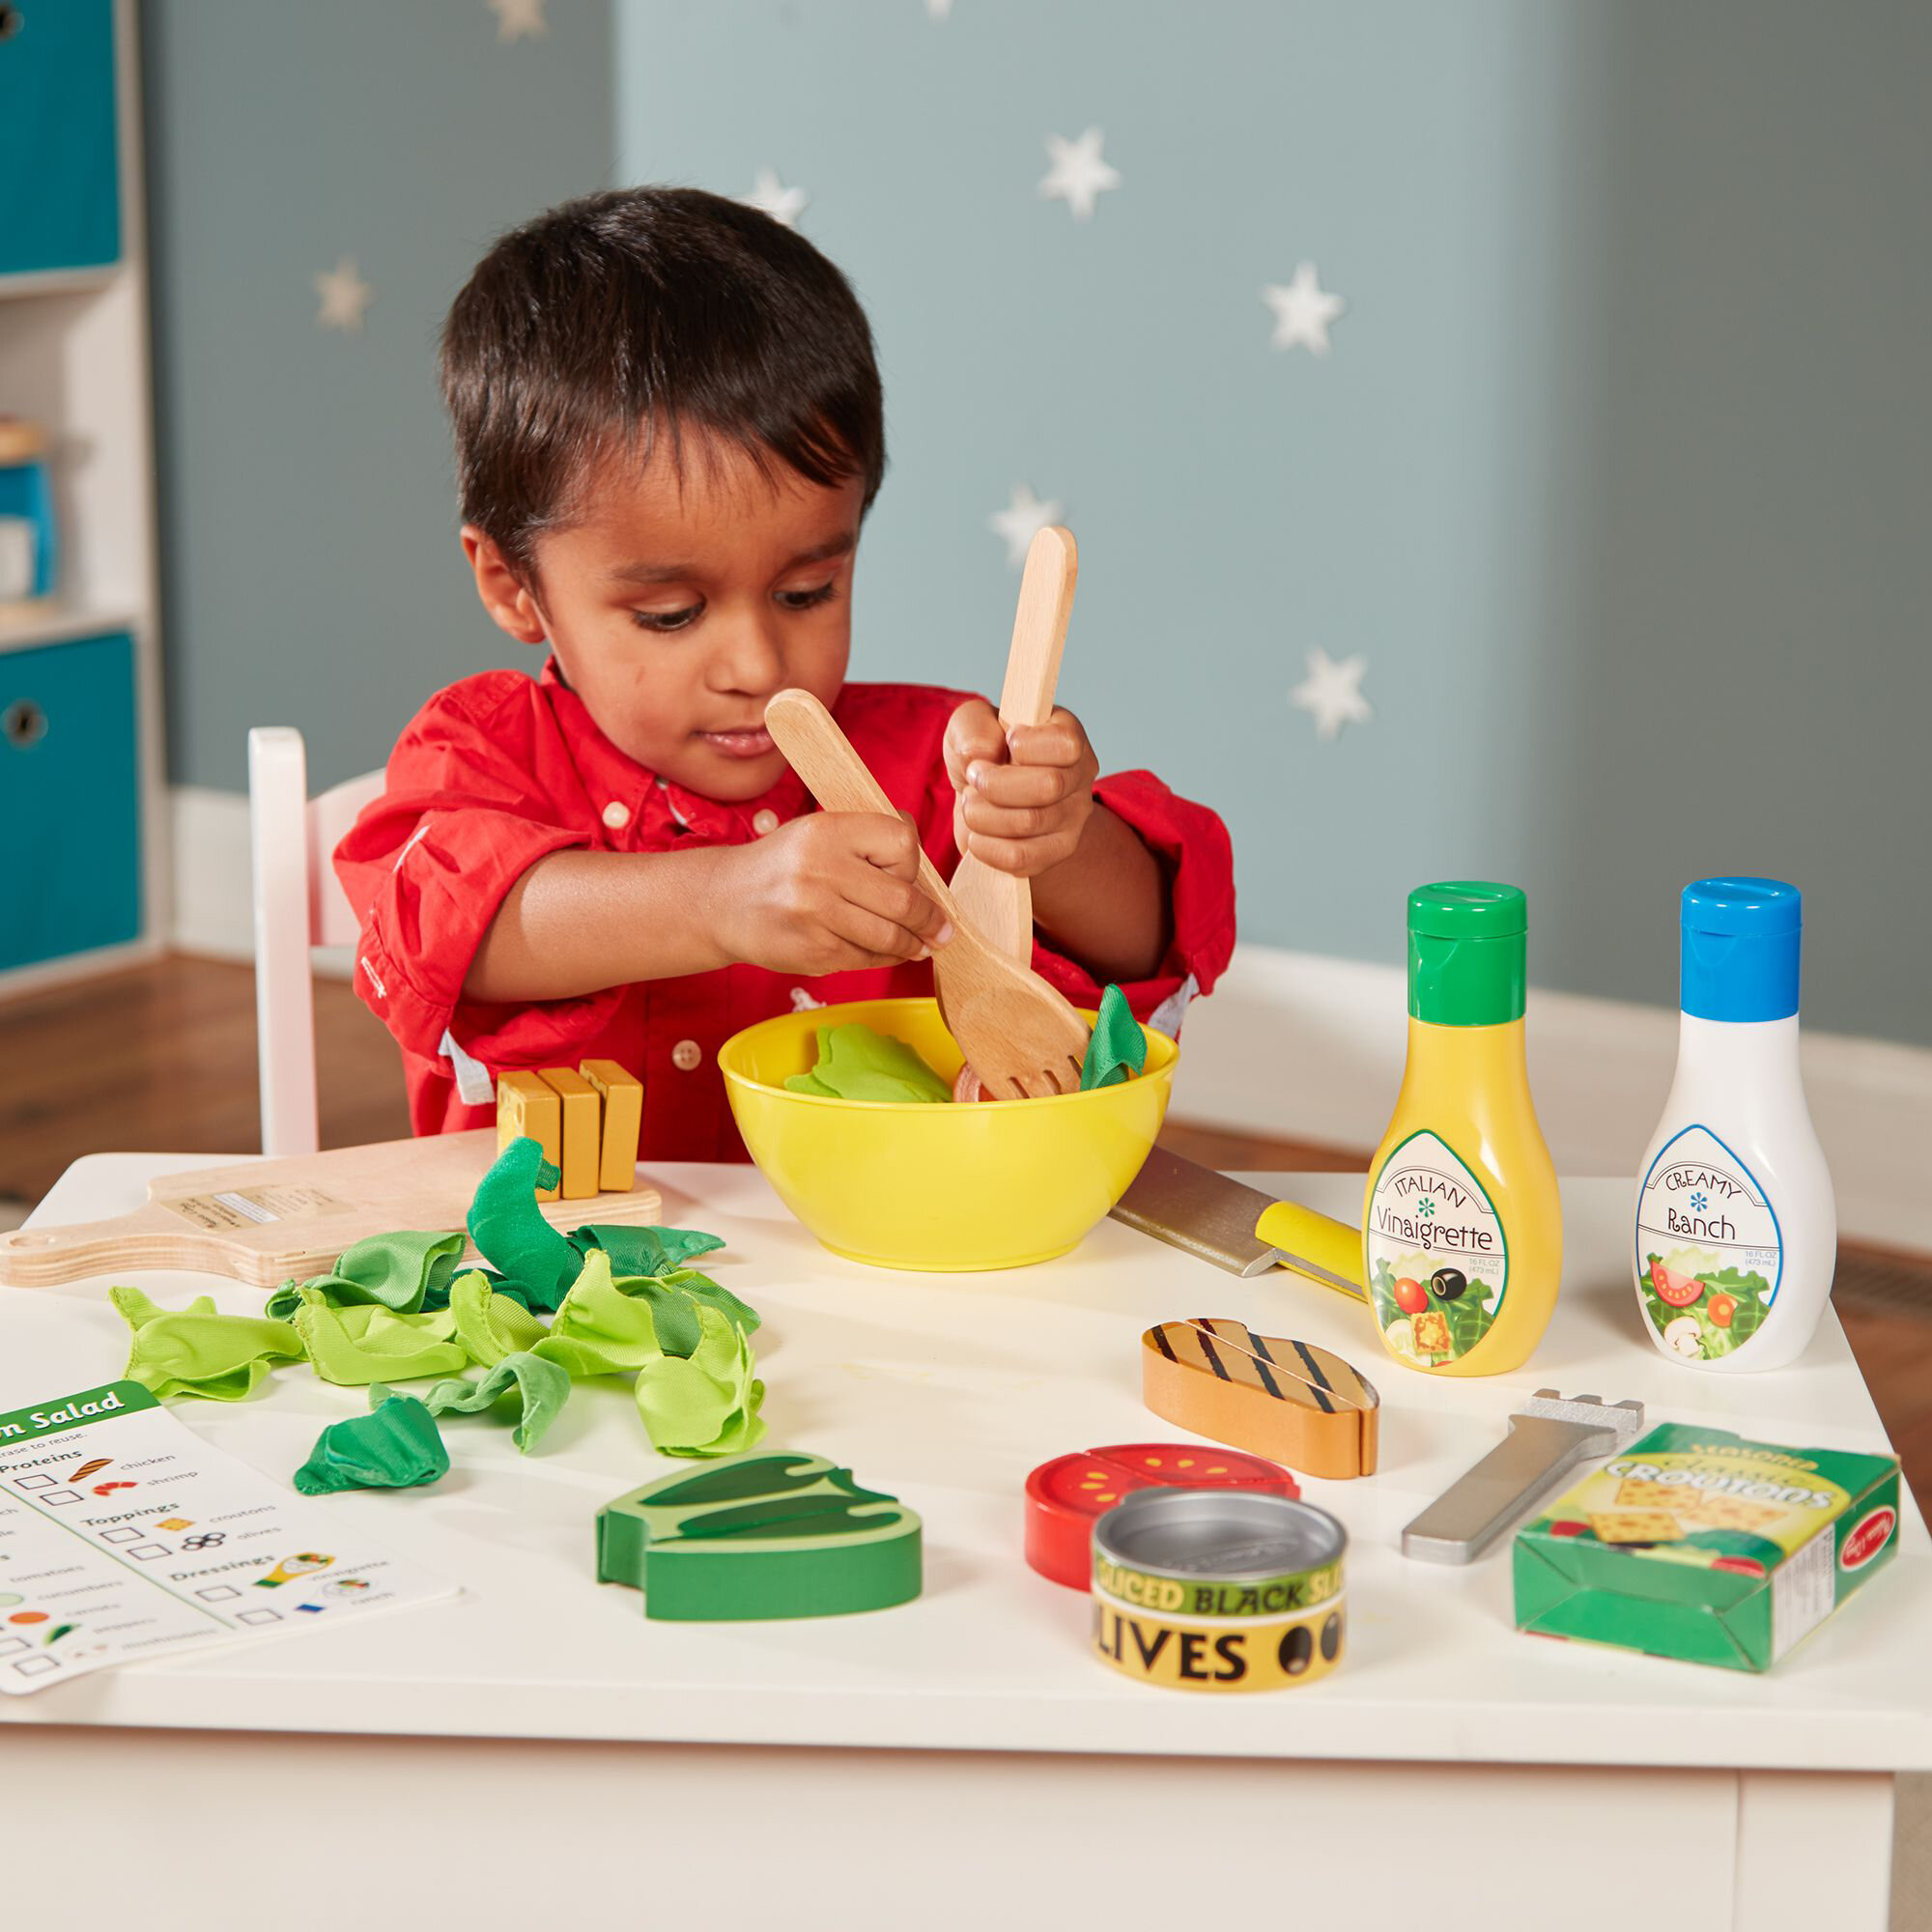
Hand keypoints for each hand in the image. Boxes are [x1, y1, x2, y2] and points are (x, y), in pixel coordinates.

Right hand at [717, 811, 950, 974]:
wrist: (722, 902)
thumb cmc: (783, 867)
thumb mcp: (819, 833)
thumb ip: (868, 844)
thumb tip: (927, 879)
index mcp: (828, 830)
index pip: (902, 844)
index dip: (912, 865)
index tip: (908, 877)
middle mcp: (821, 870)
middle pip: (903, 899)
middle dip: (930, 920)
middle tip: (942, 930)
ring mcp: (816, 914)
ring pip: (889, 936)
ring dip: (913, 945)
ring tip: (921, 946)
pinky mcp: (813, 950)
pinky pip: (866, 958)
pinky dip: (884, 958)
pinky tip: (886, 953)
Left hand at [945, 698, 1098, 878]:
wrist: (986, 798)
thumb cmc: (984, 753)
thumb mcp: (969, 723)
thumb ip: (973, 726)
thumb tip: (980, 753)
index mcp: (1068, 734)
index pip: (1065, 744)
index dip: (1024, 746)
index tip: (1004, 744)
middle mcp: (1080, 776)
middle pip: (1049, 786)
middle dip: (995, 784)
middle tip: (974, 778)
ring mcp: (1073, 818)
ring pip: (1030, 822)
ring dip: (984, 815)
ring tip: (971, 805)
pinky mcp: (1056, 852)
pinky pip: (1022, 859)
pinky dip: (987, 848)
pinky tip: (976, 835)